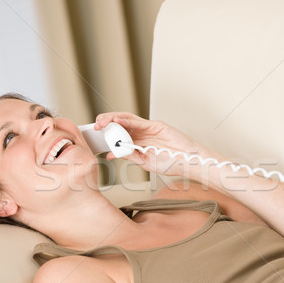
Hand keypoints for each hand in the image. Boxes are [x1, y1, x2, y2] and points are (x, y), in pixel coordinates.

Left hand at [94, 112, 213, 176]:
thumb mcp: (144, 162)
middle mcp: (141, 134)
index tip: (95, 137)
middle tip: (96, 127)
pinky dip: (127, 120)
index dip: (106, 134)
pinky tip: (117, 121)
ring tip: (102, 122)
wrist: (188, 162)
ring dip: (113, 119)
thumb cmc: (170, 163)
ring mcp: (148, 128)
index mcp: (137, 143)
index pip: (118, 135)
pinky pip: (138, 121)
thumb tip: (112, 154)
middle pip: (120, 124)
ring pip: (127, 119)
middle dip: (106, 124)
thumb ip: (129, 156)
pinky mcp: (156, 125)